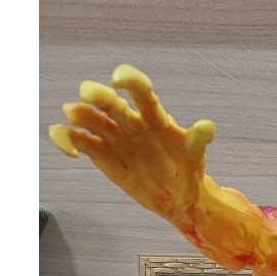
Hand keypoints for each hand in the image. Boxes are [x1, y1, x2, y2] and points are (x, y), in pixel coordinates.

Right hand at [49, 64, 214, 222]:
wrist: (178, 196)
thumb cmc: (187, 170)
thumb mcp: (195, 156)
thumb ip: (197, 141)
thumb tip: (207, 126)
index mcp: (154, 117)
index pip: (141, 92)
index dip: (130, 81)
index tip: (119, 79)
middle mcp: (131, 122)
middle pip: (111, 103)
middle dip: (99, 95)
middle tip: (89, 94)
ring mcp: (114, 137)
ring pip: (92, 120)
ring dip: (81, 115)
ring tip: (74, 116)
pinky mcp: (102, 155)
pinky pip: (81, 142)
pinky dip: (69, 140)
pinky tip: (70, 150)